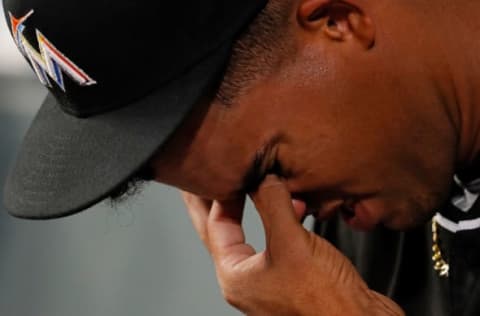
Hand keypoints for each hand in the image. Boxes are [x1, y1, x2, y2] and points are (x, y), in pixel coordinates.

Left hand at [181, 175, 403, 315]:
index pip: (216, 224)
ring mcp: (269, 281)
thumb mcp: (292, 243)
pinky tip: (299, 208)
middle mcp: (247, 280)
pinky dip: (284, 221)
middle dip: (225, 200)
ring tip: (267, 184)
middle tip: (217, 176)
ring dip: (263, 208)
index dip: (222, 193)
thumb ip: (274, 205)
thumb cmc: (326, 301)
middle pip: (226, 230)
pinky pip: (279, 241)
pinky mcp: (293, 278)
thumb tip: (263, 178)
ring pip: (257, 233)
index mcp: (235, 275)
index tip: (231, 169)